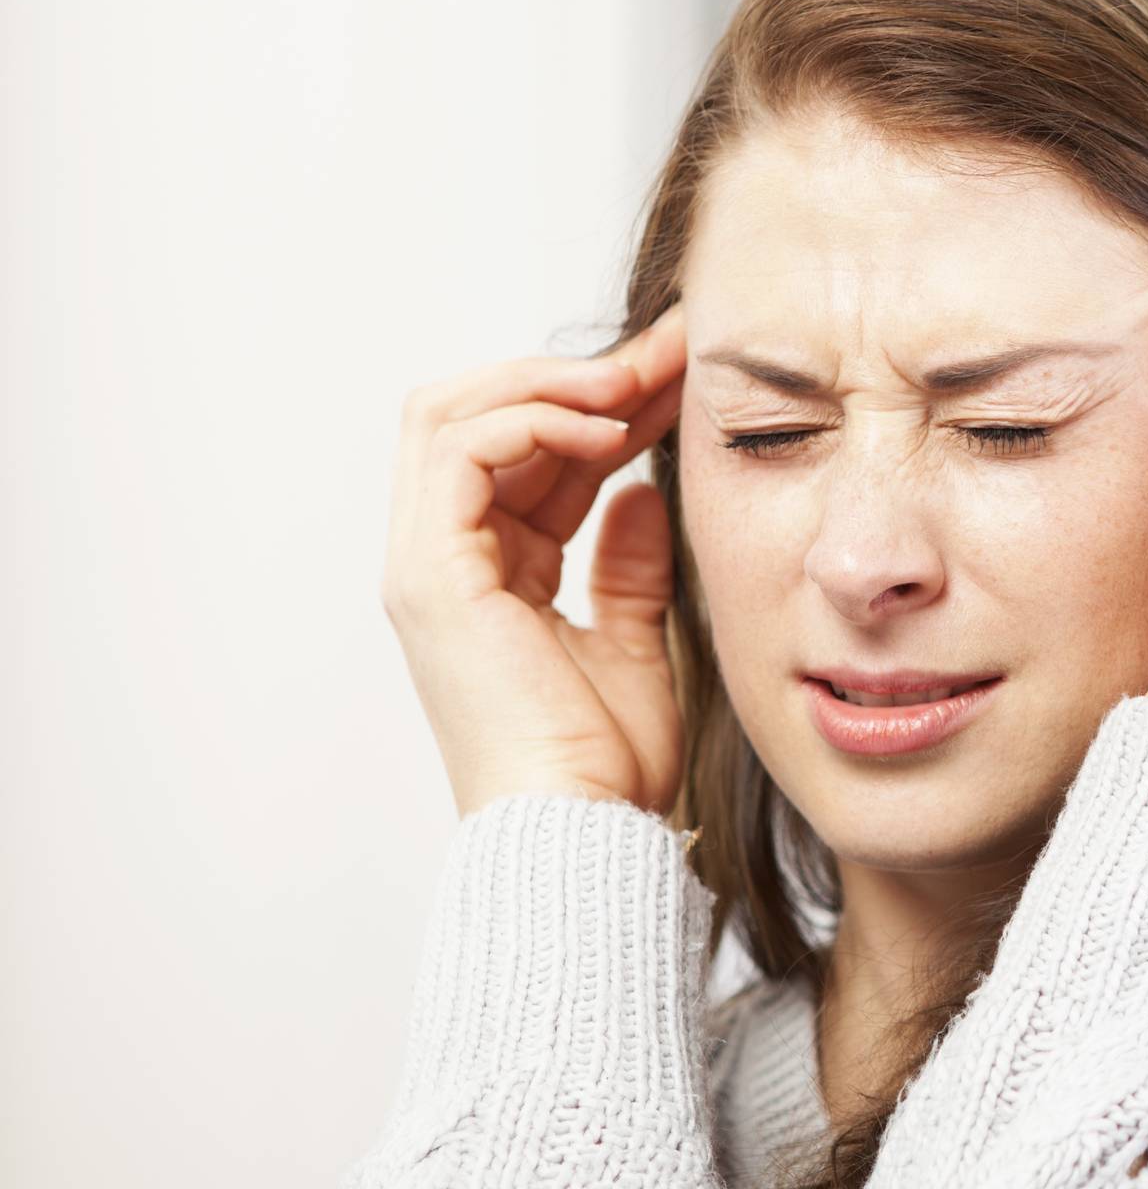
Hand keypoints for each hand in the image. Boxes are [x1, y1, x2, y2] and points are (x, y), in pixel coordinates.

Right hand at [380, 303, 689, 820]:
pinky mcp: (430, 574)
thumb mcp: (633, 644)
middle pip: (478, 419)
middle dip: (574, 377)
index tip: (681, 380)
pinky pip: (462, 451)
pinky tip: (608, 427)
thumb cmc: (607, 766)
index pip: (526, 458)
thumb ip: (626, 569)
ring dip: (550, 382)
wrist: (584, 832)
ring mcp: (426, 566)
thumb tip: (639, 494)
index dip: (601, 410)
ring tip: (636, 378)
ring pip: (451, 415)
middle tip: (666, 355)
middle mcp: (442, 562)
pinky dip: (533, 420)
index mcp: (487, 579)